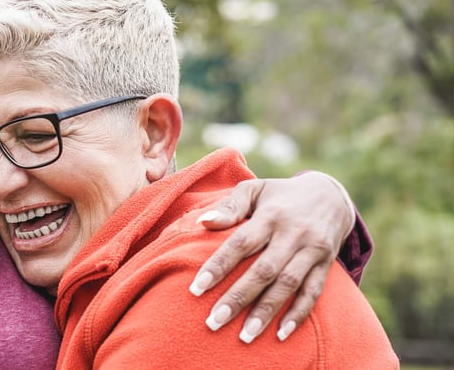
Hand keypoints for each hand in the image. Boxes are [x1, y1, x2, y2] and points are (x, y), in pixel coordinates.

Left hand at [189, 171, 354, 342]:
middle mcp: (293, 234)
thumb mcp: (254, 189)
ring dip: (266, 312)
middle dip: (238, 298)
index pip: (240, 243)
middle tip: (214, 322)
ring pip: (289, 285)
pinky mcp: (326, 264)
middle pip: (263, 270)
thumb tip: (203, 222)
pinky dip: (298, 314)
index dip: (218, 266)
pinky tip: (281, 334)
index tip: (196, 289)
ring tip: (245, 336)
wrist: (330, 195)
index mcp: (270, 215)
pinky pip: (313, 292)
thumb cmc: (279, 195)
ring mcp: (312, 250)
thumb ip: (230, 206)